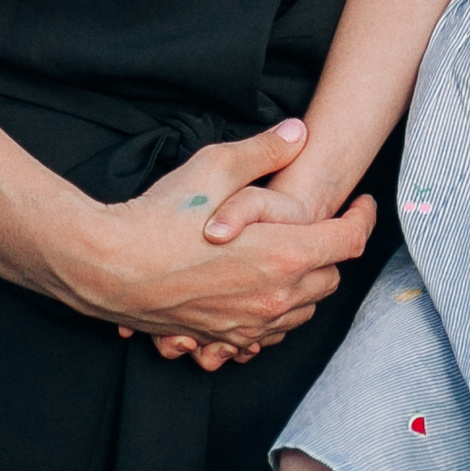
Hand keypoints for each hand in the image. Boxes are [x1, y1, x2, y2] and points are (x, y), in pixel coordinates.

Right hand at [69, 119, 375, 358]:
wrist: (105, 267)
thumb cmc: (158, 216)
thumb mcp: (214, 167)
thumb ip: (264, 150)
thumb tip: (299, 132)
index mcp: (284, 253)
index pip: (350, 240)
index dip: (364, 218)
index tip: (362, 203)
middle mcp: (275, 297)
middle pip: (331, 278)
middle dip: (331, 250)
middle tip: (318, 226)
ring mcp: (250, 324)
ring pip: (303, 311)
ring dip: (306, 285)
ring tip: (288, 256)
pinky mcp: (223, 337)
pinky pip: (269, 333)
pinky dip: (274, 313)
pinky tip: (256, 289)